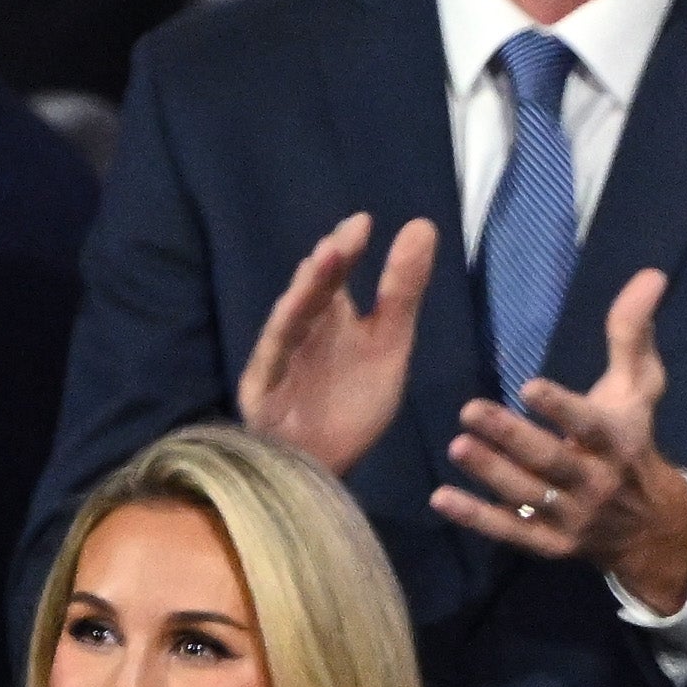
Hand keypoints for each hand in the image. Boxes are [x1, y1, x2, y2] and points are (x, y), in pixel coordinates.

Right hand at [238, 213, 431, 478]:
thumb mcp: (390, 344)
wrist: (326, 464)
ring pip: (291, 319)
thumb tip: (424, 224)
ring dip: (306, 291)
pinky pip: (273, 361)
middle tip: (348, 236)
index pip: (337, 278)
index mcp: (331, 319)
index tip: (365, 222)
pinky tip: (293, 310)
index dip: (347, 250)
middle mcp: (303, 331)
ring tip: (324, 260)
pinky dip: (282, 337)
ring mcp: (280, 359)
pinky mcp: (263, 389)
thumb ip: (403, 291)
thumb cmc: (353, 404)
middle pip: (313, 293)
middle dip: (328, 266)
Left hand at [437, 270, 686, 611]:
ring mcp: (573, 518)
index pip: (589, 425)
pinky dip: (477, 518)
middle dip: (512, 438)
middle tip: (468, 410)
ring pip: (529, 497)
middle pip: (552, 461)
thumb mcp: (640, 390)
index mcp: (618, 442)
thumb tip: (649, 274)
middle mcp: (596, 482)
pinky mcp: (550, 545)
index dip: (561, 408)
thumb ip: (633, 334)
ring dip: (492, 473)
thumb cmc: (633, 442)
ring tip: (458, 446)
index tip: (529, 386)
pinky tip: (442, 498)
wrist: (649, 527)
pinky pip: (512, 532)